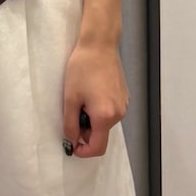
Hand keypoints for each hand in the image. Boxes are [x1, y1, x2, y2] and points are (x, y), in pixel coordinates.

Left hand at [62, 42, 129, 158]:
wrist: (99, 44)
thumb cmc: (82, 68)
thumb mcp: (70, 98)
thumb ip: (70, 124)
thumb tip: (72, 141)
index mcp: (105, 117)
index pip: (97, 148)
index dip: (83, 151)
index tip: (72, 144)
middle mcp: (118, 114)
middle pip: (101, 135)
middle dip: (85, 129)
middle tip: (74, 109)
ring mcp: (124, 104)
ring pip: (105, 123)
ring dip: (92, 118)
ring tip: (83, 96)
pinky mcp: (124, 96)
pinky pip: (111, 111)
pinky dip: (100, 109)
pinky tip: (92, 90)